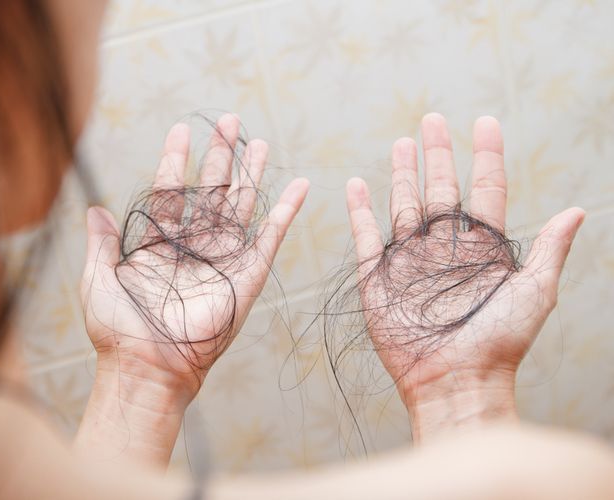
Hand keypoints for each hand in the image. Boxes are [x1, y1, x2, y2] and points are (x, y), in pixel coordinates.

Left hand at [75, 114, 308, 463]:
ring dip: (251, 174)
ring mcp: (222, 259)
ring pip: (240, 206)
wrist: (148, 367)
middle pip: (210, 190)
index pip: (170, 191)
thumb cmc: (118, 329)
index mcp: (158, 244)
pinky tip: (298, 186)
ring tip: (259, 142)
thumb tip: (94, 208)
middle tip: (229, 121)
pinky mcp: (247, 276)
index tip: (180, 130)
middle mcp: (192, 247)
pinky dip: (286, 212)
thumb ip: (101, 243)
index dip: (175, 160)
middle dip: (220, 156)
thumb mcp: (99, 279)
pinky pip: (271, 238)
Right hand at [345, 113, 583, 440]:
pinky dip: (359, 211)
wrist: (455, 381)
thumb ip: (550, 251)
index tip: (485, 122)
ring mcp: (411, 261)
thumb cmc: (499, 343)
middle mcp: (446, 248)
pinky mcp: (379, 277)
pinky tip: (357, 185)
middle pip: (442, 189)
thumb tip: (578, 210)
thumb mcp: (535, 294)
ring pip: (405, 205)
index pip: (485, 189)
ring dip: (402, 174)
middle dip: (439, 154)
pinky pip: (367, 236)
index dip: (486, 155)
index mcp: (484, 248)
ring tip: (401, 144)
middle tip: (432, 121)